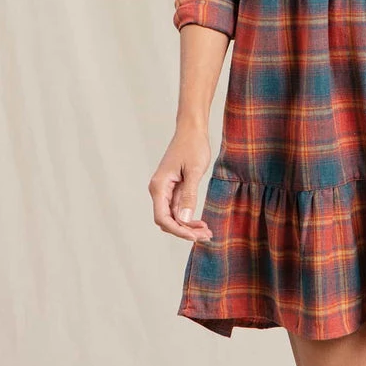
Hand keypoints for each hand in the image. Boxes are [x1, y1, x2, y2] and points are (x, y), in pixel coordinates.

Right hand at [148, 126, 213, 241]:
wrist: (192, 129)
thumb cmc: (193, 145)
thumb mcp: (195, 171)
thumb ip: (189, 195)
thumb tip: (185, 219)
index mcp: (159, 186)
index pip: (163, 218)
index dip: (178, 230)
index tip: (195, 236)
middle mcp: (159, 189)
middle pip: (167, 220)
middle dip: (185, 231)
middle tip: (206, 236)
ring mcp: (165, 189)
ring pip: (173, 216)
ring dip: (188, 226)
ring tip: (206, 232)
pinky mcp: (173, 188)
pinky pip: (178, 208)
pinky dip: (188, 217)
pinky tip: (201, 222)